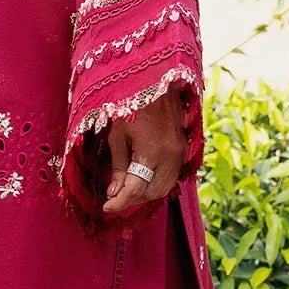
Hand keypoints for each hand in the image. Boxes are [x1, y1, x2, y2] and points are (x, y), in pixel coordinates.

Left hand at [102, 90, 186, 217]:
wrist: (156, 80)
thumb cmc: (131, 102)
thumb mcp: (118, 134)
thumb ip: (118, 166)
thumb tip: (114, 193)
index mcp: (152, 151)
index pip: (136, 189)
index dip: (119, 202)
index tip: (106, 208)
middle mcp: (171, 156)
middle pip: (153, 193)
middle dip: (133, 199)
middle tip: (114, 197)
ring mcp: (180, 153)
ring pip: (165, 188)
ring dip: (145, 192)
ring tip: (126, 188)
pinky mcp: (183, 149)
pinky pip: (171, 176)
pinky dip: (156, 182)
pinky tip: (141, 177)